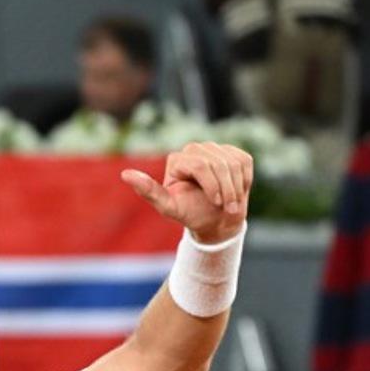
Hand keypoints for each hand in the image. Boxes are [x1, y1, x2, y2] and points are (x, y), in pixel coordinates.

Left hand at [122, 142, 251, 244]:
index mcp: (177, 159)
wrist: (216, 221)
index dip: (212, 186)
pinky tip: (237, 190)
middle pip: (218, 163)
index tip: (216, 203)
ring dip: (236, 187)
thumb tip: (125, 174)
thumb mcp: (169, 207)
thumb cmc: (190, 215)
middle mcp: (195, 149)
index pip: (201, 165)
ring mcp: (215, 149)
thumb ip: (149, 191)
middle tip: (226, 207)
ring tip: (232, 204)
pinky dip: (244, 180)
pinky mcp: (233, 152)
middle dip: (226, 188)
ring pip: (232, 162)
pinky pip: (244, 161)